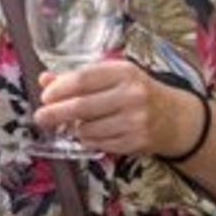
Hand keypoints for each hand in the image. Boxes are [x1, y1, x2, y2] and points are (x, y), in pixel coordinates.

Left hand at [35, 58, 205, 158]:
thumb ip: (79, 78)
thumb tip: (45, 79)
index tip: (45, 96)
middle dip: (55, 113)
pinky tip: (90, 133)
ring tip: (73, 124)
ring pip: (88, 129)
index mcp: (124, 72)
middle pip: (82, 106)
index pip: (83, 79)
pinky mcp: (135, 142)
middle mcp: (132, 95)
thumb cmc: (137, 92)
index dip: (59, 89)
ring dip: (73, 129)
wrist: (174, 117)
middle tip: (41, 117)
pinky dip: (87, 140)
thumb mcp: (113, 77)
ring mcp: (135, 120)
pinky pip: (98, 143)